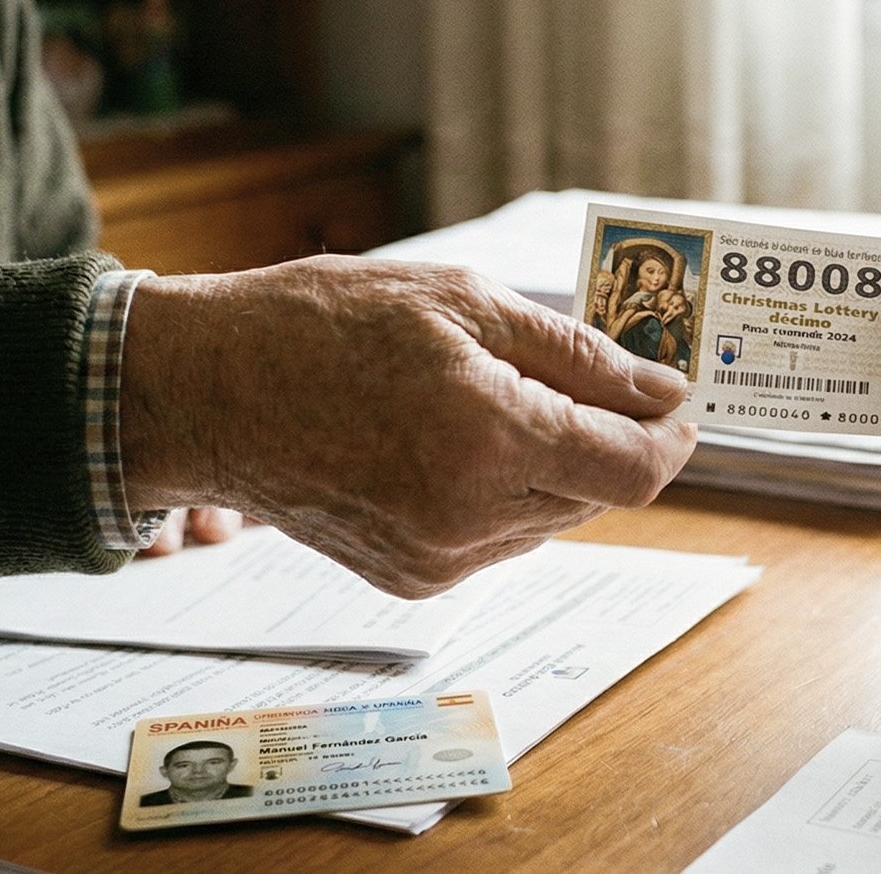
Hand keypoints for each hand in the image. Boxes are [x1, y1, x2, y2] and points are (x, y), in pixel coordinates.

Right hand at [119, 256, 695, 596]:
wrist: (205, 390)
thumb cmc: (321, 325)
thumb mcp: (463, 303)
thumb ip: (579, 355)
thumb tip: (663, 390)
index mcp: (489, 440)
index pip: (635, 469)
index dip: (672, 436)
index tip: (676, 400)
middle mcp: (469, 517)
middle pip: (600, 494)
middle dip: (609, 438)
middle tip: (587, 377)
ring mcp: (439, 558)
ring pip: (554, 519)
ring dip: (555, 465)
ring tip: (495, 399)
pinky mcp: (413, 578)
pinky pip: (500, 539)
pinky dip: (505, 493)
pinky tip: (455, 440)